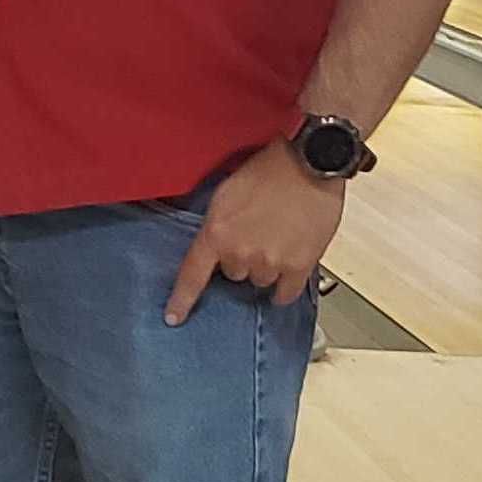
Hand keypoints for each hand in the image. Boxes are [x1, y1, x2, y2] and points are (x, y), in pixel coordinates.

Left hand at [165, 141, 345, 325]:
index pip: (192, 275)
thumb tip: (215, 246)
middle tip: (256, 235)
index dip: (181, 300)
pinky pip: (286, 293)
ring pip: (259, 281)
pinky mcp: (299, 265)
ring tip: (277, 240)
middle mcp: (240, 253)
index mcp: (216, 233)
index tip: (173, 318)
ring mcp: (270, 262)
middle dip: (240, 259)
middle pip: (232, 274)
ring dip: (264, 267)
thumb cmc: (267, 172)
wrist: (308, 163)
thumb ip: (217, 225)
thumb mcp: (225, 194)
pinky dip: (284, 288)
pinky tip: (287, 273)